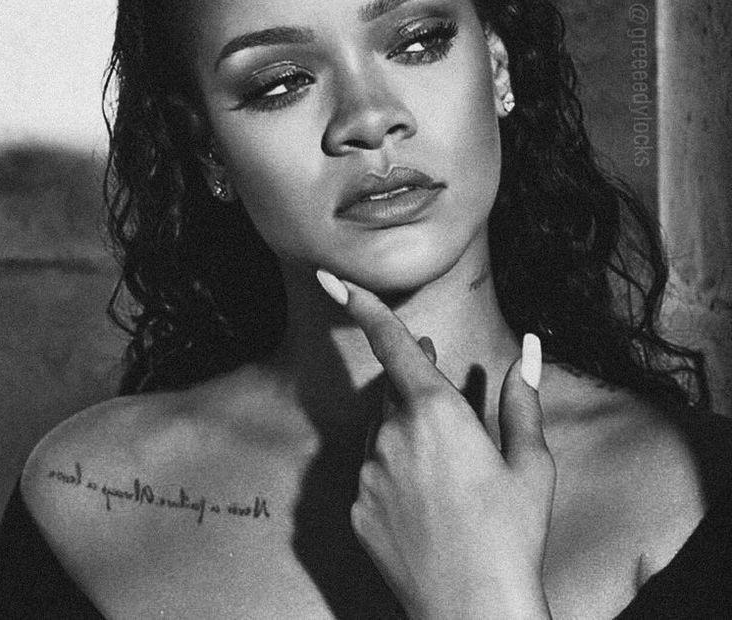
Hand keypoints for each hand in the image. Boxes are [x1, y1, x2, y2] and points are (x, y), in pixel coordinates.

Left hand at [317, 271, 555, 619]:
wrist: (472, 614)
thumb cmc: (512, 537)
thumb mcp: (530, 465)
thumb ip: (521, 400)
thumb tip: (528, 348)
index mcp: (435, 411)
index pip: (391, 342)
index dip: (362, 304)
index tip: (333, 277)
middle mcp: (392, 434)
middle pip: (395, 390)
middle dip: (416, 384)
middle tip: (447, 398)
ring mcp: (368, 474)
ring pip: (383, 433)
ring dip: (408, 434)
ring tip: (450, 470)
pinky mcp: (356, 510)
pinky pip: (373, 475)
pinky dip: (396, 475)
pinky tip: (429, 505)